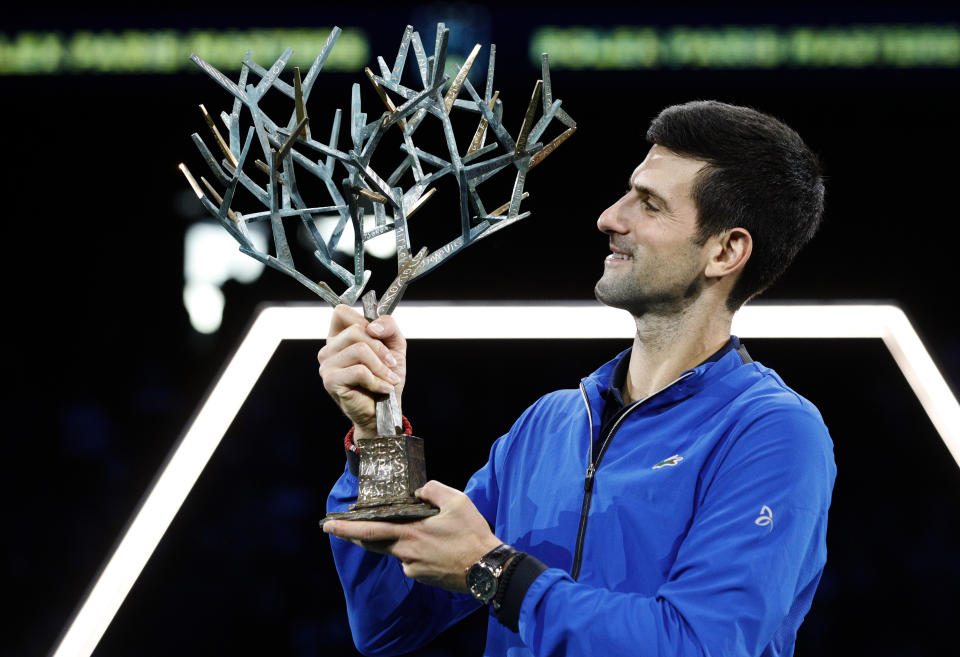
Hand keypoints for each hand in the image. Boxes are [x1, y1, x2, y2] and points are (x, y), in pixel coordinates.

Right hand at [317, 304, 406, 437]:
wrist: (385, 410)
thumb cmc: (387, 377)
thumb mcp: (394, 345)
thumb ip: (388, 325)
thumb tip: (373, 327)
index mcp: (339, 337)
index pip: (341, 312)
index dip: (365, 321)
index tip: (380, 338)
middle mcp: (328, 349)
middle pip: (356, 330)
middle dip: (381, 349)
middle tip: (392, 365)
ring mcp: (326, 365)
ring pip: (359, 350)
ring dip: (381, 367)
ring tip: (388, 379)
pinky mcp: (330, 380)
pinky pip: (359, 371)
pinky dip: (377, 381)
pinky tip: (381, 389)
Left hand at [323, 480, 501, 591]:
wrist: (487, 570)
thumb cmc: (472, 535)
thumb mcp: (457, 501)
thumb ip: (434, 489)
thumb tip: (420, 490)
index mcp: (410, 533)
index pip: (370, 530)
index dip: (346, 528)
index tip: (327, 525)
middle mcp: (405, 553)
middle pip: (374, 543)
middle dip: (356, 535)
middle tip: (340, 528)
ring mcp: (412, 568)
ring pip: (397, 550)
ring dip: (400, 540)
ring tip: (428, 533)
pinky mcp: (421, 577)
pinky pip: (411, 560)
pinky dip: (416, 551)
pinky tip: (437, 546)